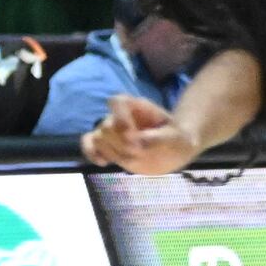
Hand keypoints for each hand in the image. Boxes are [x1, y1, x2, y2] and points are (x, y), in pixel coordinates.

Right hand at [85, 93, 208, 175]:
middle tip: (138, 151)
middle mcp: (120, 117)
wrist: (173, 149)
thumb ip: (157, 139)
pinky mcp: (108, 147)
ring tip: (132, 158)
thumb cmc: (177, 138)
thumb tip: (137, 145)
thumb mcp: (176, 137)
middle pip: (106, 126)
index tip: (133, 136)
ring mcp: (112, 133)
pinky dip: (92, 154)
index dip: (120, 118)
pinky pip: (89, 146)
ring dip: (113, 152)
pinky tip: (104, 163)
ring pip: (97, 139)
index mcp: (136, 107)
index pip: (117, 102)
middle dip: (120, 142)